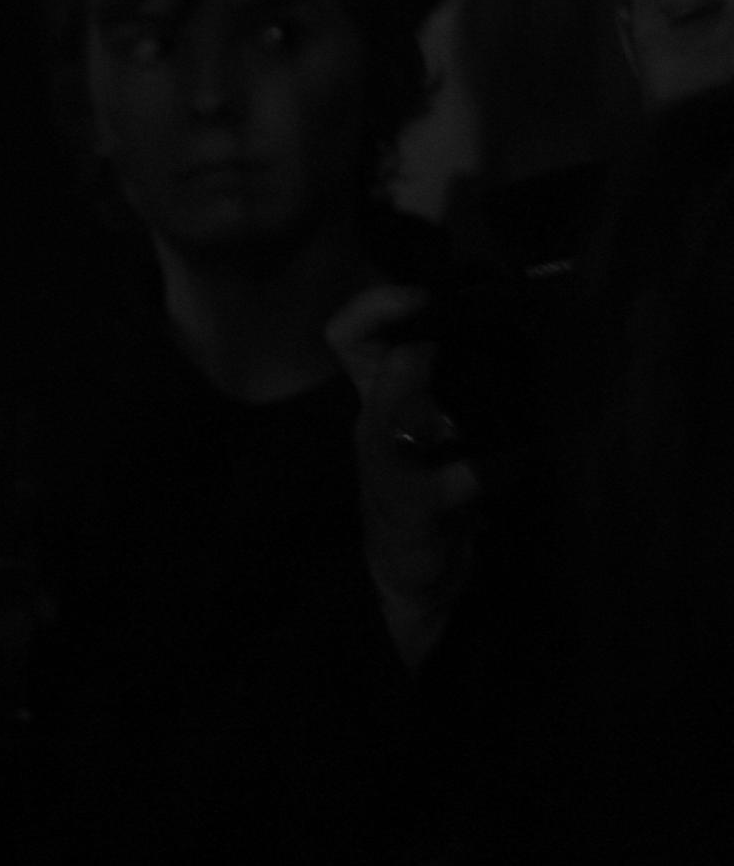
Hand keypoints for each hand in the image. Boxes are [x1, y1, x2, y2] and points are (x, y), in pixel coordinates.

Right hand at [325, 284, 483, 667]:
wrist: (406, 576)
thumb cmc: (422, 491)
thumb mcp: (424, 429)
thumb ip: (442, 381)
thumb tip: (494, 315)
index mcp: (374, 397)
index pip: (350, 335)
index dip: (377, 304)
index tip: (424, 289)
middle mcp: (374, 424)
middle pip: (365, 365)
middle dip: (399, 331)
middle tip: (437, 316)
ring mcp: (389, 469)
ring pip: (392, 423)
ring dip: (419, 398)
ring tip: (459, 386)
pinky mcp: (416, 511)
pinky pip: (451, 483)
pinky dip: (492, 468)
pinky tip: (516, 460)